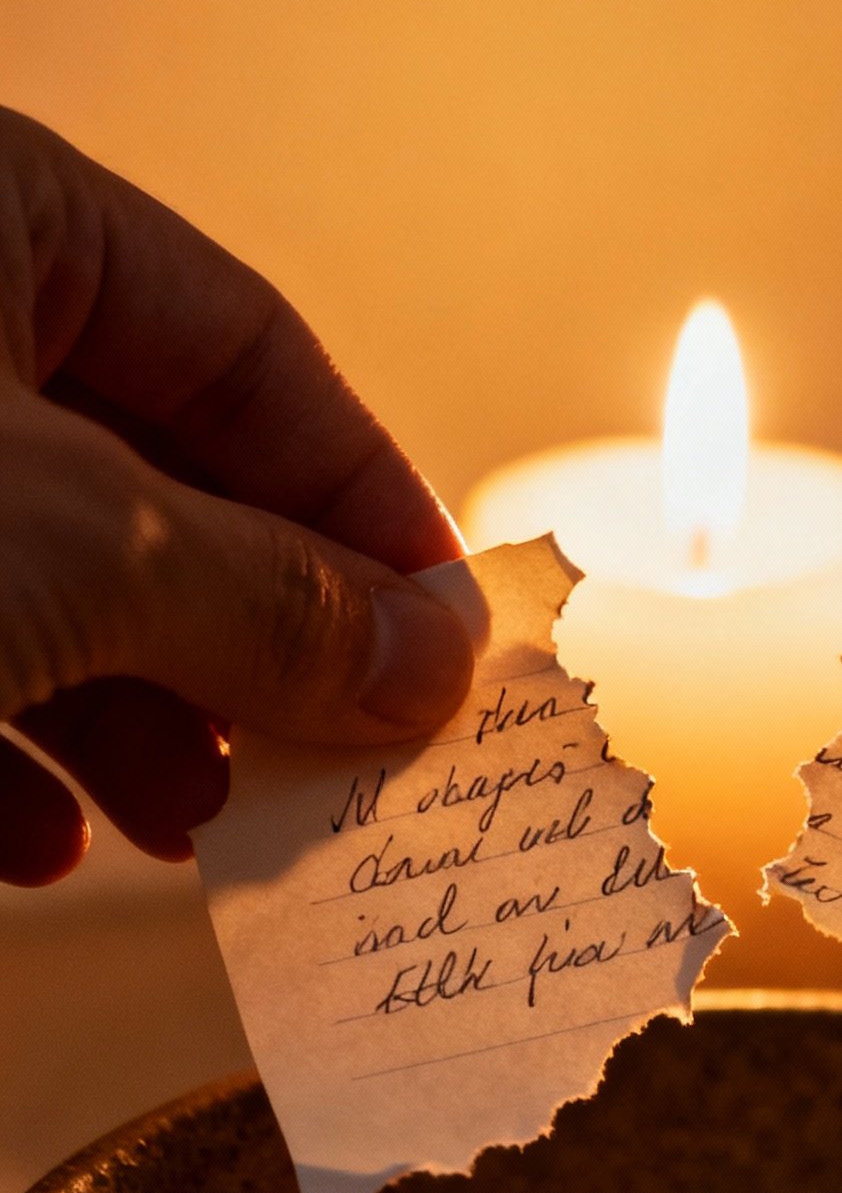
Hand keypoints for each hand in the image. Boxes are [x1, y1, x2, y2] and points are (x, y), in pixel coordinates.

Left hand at [0, 110, 474, 884]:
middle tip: (332, 759)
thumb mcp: (74, 550)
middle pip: (154, 484)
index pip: (248, 350)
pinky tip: (40, 842)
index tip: (445, 640)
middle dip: (244, 645)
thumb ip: (271, 602)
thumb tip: (435, 658)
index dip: (366, 501)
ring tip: (195, 825)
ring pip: (43, 582)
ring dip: (134, 725)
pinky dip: (1, 754)